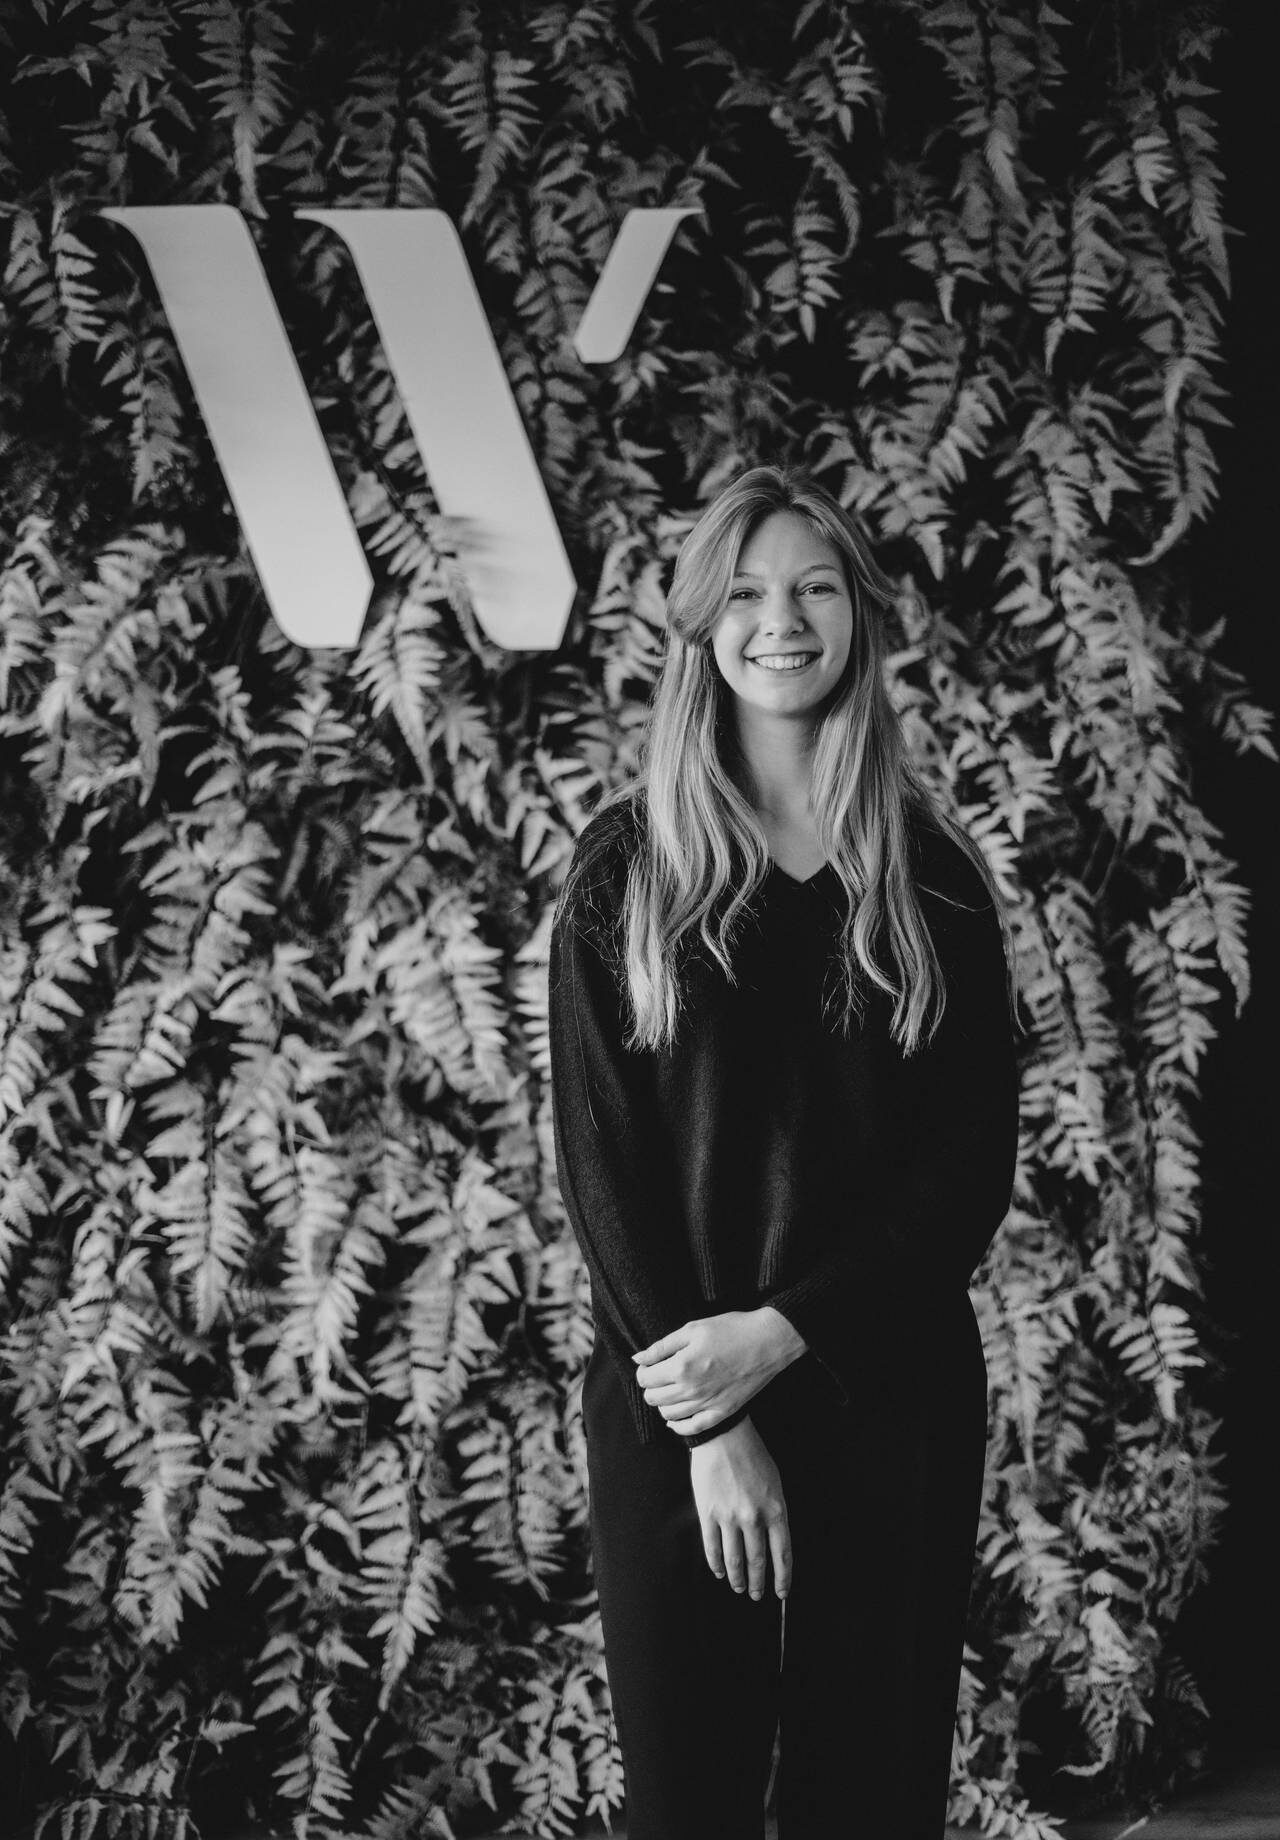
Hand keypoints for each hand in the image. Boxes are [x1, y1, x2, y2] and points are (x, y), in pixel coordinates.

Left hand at [631, 1306, 805, 1437]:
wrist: (767, 1341)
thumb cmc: (730, 1329)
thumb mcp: (692, 1329)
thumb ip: (661, 1346)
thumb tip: (638, 1359)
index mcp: (681, 1367)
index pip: (645, 1379)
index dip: (643, 1371)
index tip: (650, 1364)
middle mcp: (692, 1390)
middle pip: (653, 1398)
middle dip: (651, 1386)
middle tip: (660, 1375)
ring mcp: (707, 1404)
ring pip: (669, 1415)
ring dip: (663, 1403)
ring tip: (670, 1390)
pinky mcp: (723, 1412)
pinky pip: (692, 1428)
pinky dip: (679, 1426)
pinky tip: (676, 1418)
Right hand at [689, 1417, 791, 1600]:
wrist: (724, 1435)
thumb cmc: (752, 1455)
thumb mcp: (775, 1483)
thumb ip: (775, 1512)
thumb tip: (773, 1541)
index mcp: (776, 1509)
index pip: (783, 1554)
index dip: (783, 1578)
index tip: (782, 1593)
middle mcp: (754, 1517)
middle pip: (757, 1561)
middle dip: (758, 1583)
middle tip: (756, 1595)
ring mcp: (729, 1517)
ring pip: (734, 1560)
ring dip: (737, 1579)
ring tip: (738, 1588)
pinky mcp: (708, 1513)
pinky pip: (712, 1547)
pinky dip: (716, 1564)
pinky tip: (720, 1572)